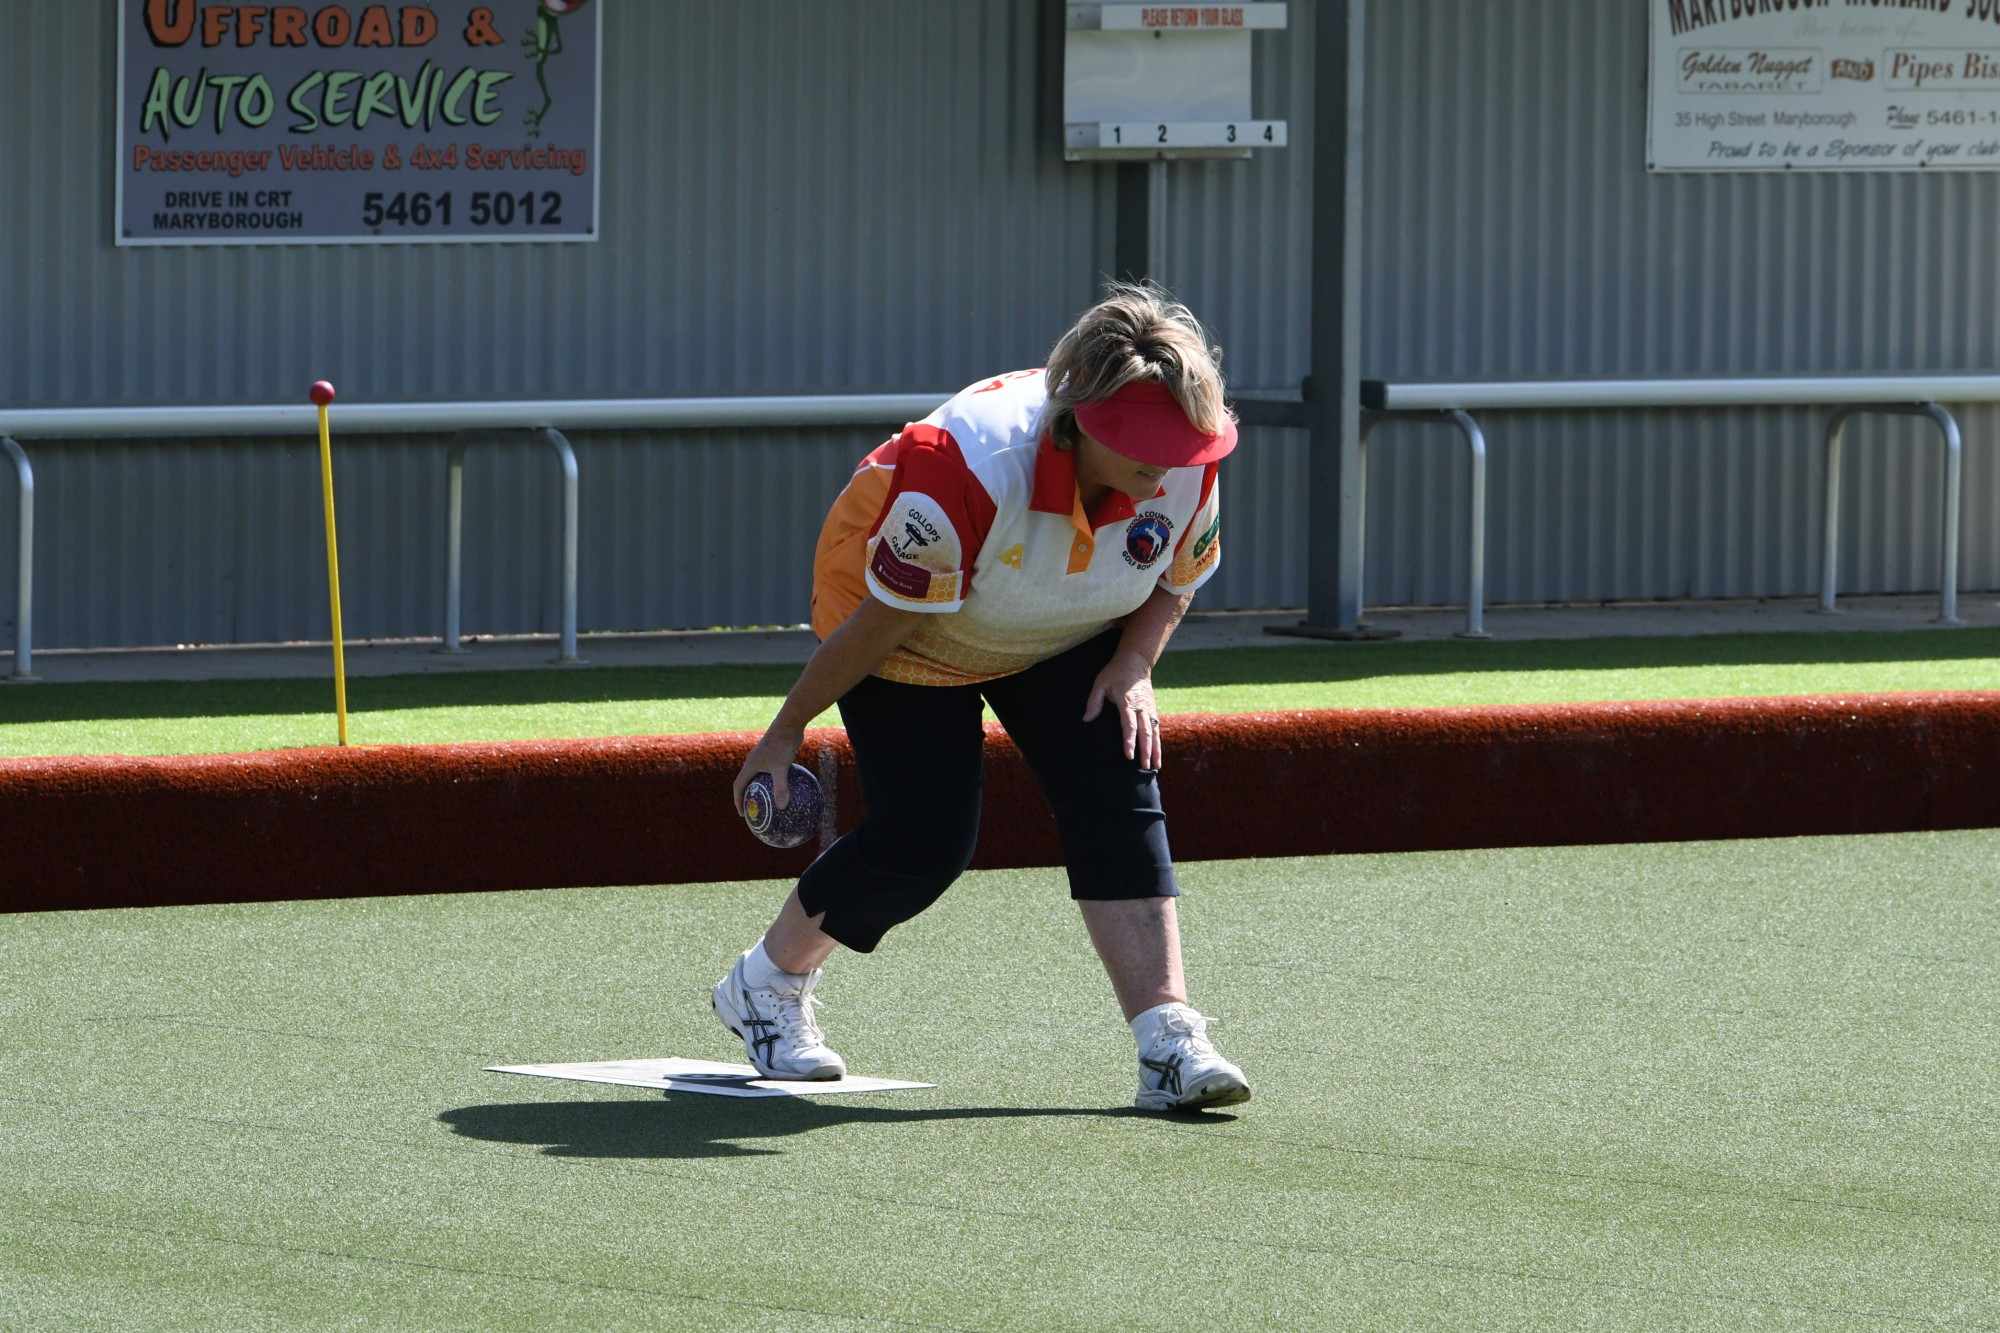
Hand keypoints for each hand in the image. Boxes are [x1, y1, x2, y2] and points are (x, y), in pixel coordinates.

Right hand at [732, 727, 803, 814]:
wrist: (789, 723)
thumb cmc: (782, 744)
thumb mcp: (781, 767)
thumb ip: (781, 787)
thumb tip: (782, 807)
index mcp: (750, 765)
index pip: (738, 786)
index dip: (738, 800)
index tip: (742, 814)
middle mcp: (754, 761)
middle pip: (747, 782)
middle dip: (748, 797)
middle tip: (755, 810)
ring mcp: (765, 757)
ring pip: (760, 777)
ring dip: (762, 789)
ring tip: (770, 802)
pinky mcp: (775, 754)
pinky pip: (773, 772)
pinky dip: (776, 781)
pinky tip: (790, 789)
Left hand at [1083, 648, 1163, 769]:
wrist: (1136, 660)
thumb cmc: (1115, 672)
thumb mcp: (1100, 683)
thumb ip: (1094, 702)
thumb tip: (1086, 720)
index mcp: (1128, 702)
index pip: (1129, 725)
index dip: (1129, 741)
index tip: (1129, 756)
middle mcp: (1141, 707)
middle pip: (1145, 732)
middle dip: (1146, 751)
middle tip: (1145, 767)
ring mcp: (1149, 708)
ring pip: (1154, 732)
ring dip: (1155, 750)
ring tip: (1155, 768)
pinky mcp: (1153, 709)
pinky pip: (1157, 728)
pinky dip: (1158, 743)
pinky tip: (1158, 755)